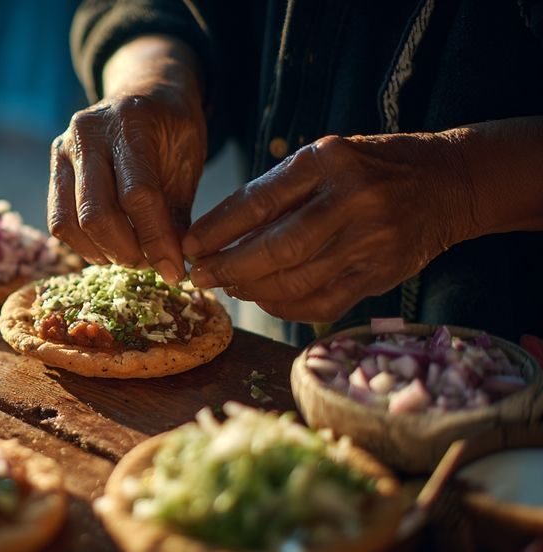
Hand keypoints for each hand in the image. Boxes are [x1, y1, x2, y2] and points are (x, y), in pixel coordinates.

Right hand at [48, 36, 205, 282]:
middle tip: (151, 265)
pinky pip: (59, 220)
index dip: (156, 240)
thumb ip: (176, 211)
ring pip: (71, 223)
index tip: (174, 270)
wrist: (144, 92)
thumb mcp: (187, 162)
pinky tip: (108, 247)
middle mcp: (87, 134)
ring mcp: (63, 150)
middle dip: (127, 252)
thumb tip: (171, 266)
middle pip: (96, 214)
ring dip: (103, 252)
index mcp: (129, 124)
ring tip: (131, 256)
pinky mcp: (53, 168)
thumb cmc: (172, 129)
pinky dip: (84, 244)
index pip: (137, 195)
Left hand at [181, 132, 477, 322]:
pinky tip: (265, 300)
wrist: (449, 182)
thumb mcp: (327, 158)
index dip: (217, 229)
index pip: (259, 201)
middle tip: (201, 276)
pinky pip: (322, 302)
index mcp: (330, 161)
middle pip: (276, 248)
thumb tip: (218, 233)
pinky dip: (285, 307)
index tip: (189, 245)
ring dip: (253, 290)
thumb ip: (279, 192)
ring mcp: (371, 241)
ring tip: (229, 287)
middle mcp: (352, 200)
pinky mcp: (381, 274)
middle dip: (230, 267)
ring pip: (296, 281)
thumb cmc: (372, 167)